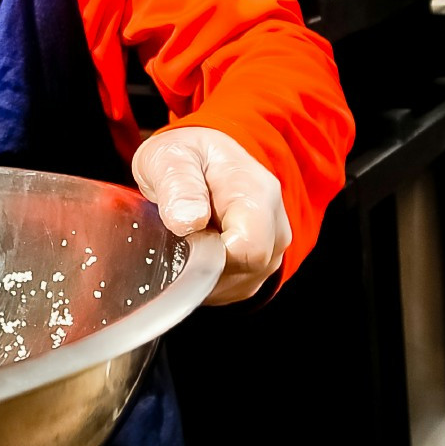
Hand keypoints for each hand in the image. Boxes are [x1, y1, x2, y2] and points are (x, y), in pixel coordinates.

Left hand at [132, 125, 289, 305]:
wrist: (200, 160)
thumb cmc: (186, 157)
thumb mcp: (169, 157)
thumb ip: (179, 186)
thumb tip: (188, 221)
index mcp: (258, 193)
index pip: (249, 248)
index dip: (210, 256)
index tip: (182, 240)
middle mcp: (275, 225)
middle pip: (246, 270)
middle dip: (203, 264)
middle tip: (178, 237)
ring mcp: (271, 250)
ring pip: (238, 283)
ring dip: (204, 272)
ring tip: (188, 239)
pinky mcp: (258, 269)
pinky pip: (233, 288)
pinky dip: (208, 278)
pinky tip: (195, 252)